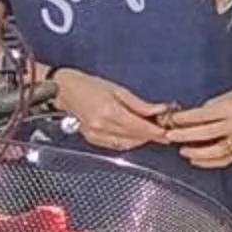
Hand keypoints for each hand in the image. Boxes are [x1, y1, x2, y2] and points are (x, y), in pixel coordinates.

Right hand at [55, 67, 169, 151]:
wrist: (64, 91)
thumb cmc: (89, 85)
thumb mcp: (118, 89)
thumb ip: (139, 104)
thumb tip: (159, 111)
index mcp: (110, 112)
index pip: (140, 128)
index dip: (156, 132)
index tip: (168, 132)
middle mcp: (102, 127)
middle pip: (135, 137)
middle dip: (151, 135)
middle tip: (162, 129)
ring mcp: (96, 135)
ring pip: (127, 144)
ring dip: (141, 139)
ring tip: (150, 131)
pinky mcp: (92, 140)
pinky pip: (116, 146)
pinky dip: (129, 142)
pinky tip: (134, 134)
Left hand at [157, 89, 231, 171]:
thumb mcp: (219, 101)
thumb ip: (201, 113)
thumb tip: (178, 124)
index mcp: (231, 108)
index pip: (203, 115)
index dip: (185, 119)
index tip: (172, 120)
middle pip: (208, 133)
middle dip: (186, 135)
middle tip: (170, 136)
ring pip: (217, 150)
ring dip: (196, 152)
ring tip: (182, 151)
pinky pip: (224, 160)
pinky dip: (208, 162)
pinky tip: (195, 160)